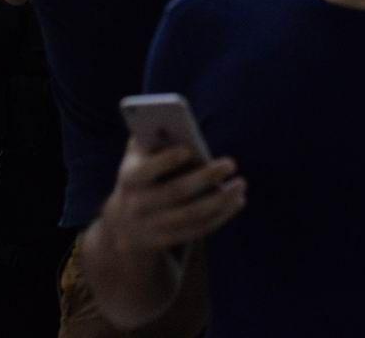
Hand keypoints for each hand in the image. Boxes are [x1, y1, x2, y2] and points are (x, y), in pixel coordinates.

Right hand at [98, 142, 245, 254]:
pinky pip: (197, 230)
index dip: (165, 161)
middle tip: (231, 163)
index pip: (145, 171)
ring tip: (241, 184)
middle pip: (174, 193)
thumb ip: (151, 135)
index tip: (188, 150)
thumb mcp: (138, 154)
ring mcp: (151, 227)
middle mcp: (138, 205)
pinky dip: (220, 216)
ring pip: (190, 216)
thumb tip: (175, 123)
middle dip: (204, 178)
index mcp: (129, 178)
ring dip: (220, 201)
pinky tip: (238, 201)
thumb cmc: (142, 172)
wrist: (124, 222)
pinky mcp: (166, 241)